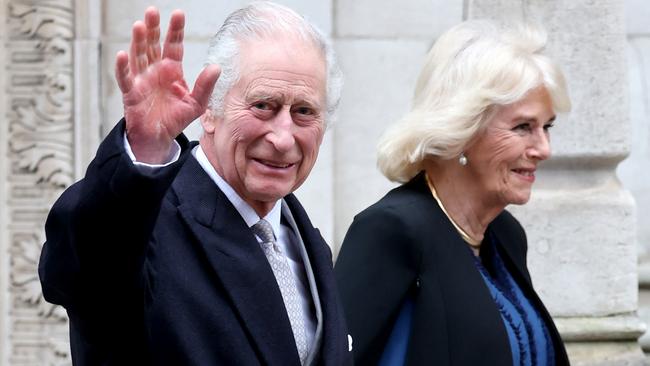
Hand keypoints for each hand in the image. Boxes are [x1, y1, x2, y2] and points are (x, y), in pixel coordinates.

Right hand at [115, 7, 219, 163]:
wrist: (159, 138)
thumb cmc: (176, 118)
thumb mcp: (196, 103)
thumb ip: (205, 86)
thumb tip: (216, 67)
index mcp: (172, 70)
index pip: (174, 45)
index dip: (175, 30)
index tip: (178, 14)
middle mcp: (155, 70)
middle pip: (153, 44)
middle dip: (153, 28)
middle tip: (153, 11)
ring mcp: (142, 79)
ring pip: (138, 55)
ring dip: (138, 41)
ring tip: (140, 25)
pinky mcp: (131, 92)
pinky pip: (125, 78)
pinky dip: (122, 67)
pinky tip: (122, 54)